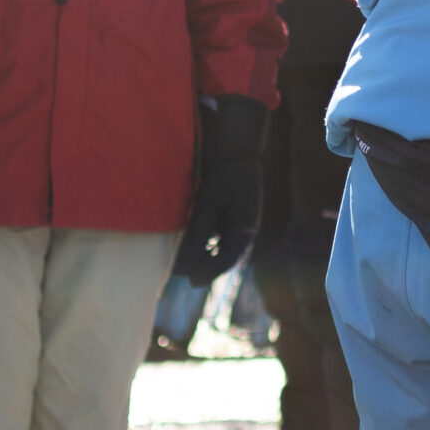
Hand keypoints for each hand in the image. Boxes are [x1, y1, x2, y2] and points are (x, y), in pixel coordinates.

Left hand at [173, 96, 267, 284]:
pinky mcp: (234, 211)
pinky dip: (206, 239)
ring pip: (222, 245)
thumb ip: (196, 236)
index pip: (226, 260)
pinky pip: (220, 233)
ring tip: (184, 258)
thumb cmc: (224, 175)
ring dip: (205, 253)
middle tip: (184, 273)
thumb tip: (184, 265)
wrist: (235, 147)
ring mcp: (241, 219)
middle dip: (205, 265)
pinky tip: (191, 238)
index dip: (208, 272)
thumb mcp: (207, 206)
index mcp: (246, 228)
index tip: (190, 282)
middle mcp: (246, 227)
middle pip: (225, 256)